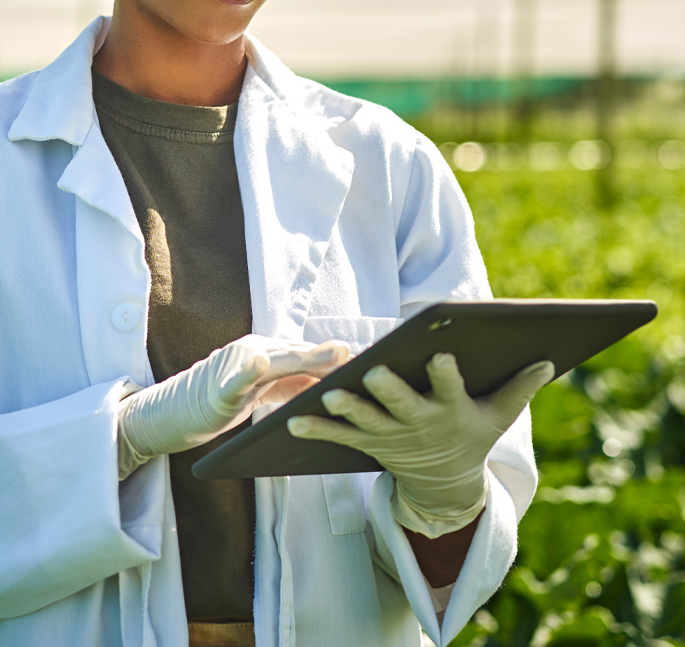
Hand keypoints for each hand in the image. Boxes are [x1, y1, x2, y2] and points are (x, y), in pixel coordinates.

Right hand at [118, 334, 349, 477]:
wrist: (174, 413)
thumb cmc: (223, 402)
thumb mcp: (264, 392)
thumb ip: (293, 383)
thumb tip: (335, 381)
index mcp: (269, 352)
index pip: (312, 353)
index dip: (343, 356)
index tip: (380, 355)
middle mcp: (256, 350)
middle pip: (302, 353)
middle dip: (337, 355)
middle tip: (372, 355)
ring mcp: (236, 365)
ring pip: (278, 360)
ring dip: (307, 356)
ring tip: (338, 354)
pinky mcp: (217, 385)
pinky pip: (234, 378)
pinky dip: (247, 370)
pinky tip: (259, 365)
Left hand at [287, 352, 553, 535]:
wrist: (445, 487)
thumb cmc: (472, 433)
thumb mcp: (498, 415)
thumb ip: (519, 386)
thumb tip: (549, 358)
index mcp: (452, 412)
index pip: (451, 390)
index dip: (445, 375)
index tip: (440, 354)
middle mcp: (419, 425)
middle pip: (402, 406)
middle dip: (388, 391)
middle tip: (373, 371)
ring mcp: (390, 437)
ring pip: (366, 421)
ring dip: (347, 409)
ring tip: (327, 393)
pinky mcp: (367, 443)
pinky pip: (338, 437)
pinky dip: (315, 428)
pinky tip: (291, 419)